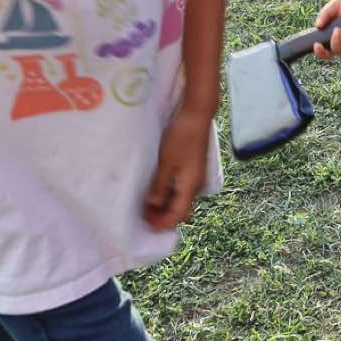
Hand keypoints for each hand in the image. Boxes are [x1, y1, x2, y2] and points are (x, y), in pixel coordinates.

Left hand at [143, 107, 211, 229]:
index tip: (146, 224)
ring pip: (180, 200)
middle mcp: (196, 185)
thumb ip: (160, 186)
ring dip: (165, 205)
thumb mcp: (166, 162)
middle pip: (181, 210)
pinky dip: (169, 194)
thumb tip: (154, 205)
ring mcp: (195, 177)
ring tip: (147, 204)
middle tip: (143, 215)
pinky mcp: (193, 169)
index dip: (163, 223)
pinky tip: (157, 189)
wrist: (197, 115)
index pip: (178, 215)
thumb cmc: (181, 137)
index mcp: (191, 186)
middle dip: (163, 217)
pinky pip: (181, 189)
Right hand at [311, 0, 340, 59]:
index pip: (320, 47)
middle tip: (319, 44)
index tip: (315, 44)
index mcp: (329, 33)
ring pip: (338, 51)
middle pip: (327, 55)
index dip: (317, 50)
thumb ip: (324, 14)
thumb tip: (317, 26)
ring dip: (335, 42)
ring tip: (338, 29)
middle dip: (321, 52)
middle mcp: (338, 41)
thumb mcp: (335, 5)